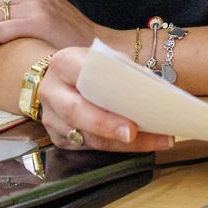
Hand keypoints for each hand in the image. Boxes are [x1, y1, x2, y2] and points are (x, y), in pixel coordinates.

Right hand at [35, 49, 174, 152]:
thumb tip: (152, 86)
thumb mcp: (101, 58)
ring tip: (156, 141)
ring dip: (121, 144)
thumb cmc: (88, 68)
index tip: (124, 102)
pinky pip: (88, 147)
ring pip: (85, 137)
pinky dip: (117, 148)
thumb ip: (121, 69)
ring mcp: (51, 118)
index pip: (82, 77)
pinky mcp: (59, 138)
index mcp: (64, 64)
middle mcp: (52, 92)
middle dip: (108, 125)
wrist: (56, 79)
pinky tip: (142, 145)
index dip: (103, 88)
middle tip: (134, 133)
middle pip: (77, 113)